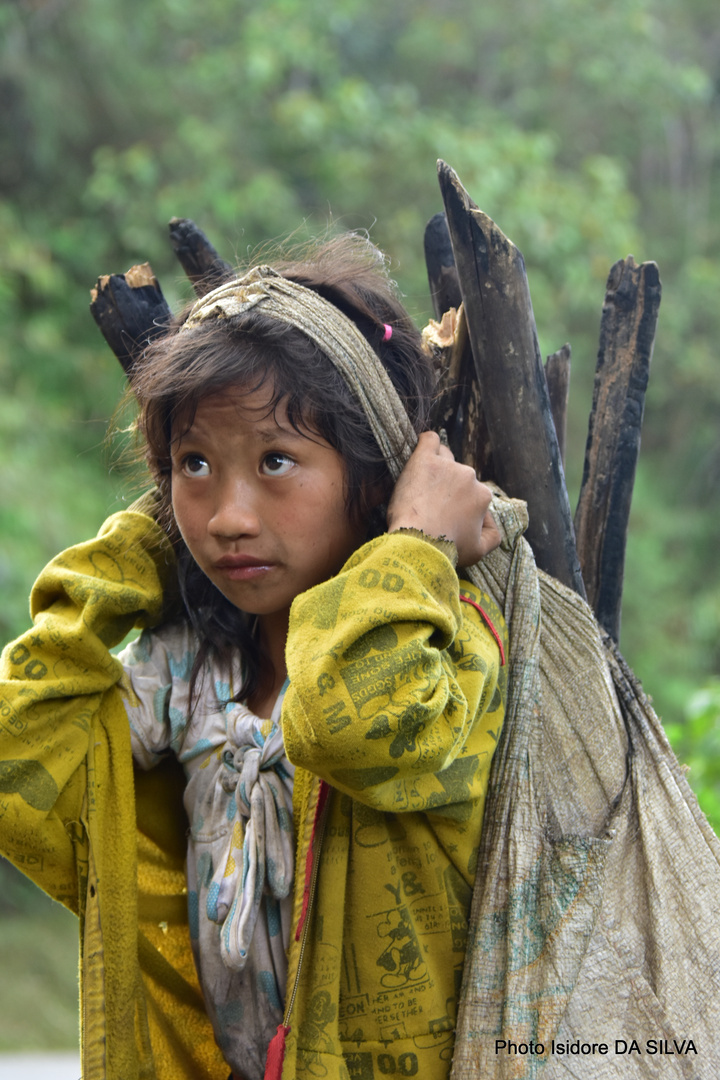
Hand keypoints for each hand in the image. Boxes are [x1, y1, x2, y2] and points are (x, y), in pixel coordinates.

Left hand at [387, 432, 500, 564]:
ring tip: (422, 484)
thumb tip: (490, 522)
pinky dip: (426, 444)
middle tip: (428, 505)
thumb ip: (492, 536)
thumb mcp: (478, 551)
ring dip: (436, 468)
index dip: (458, 504)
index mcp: (482, 496)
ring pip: (444, 457)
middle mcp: (469, 477)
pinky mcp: (425, 460)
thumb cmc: (447, 549)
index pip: (473, 493)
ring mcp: (448, 466)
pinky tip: (421, 453)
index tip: (443, 515)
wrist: (419, 542)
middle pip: (458, 475)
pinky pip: (429, 440)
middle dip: (446, 487)